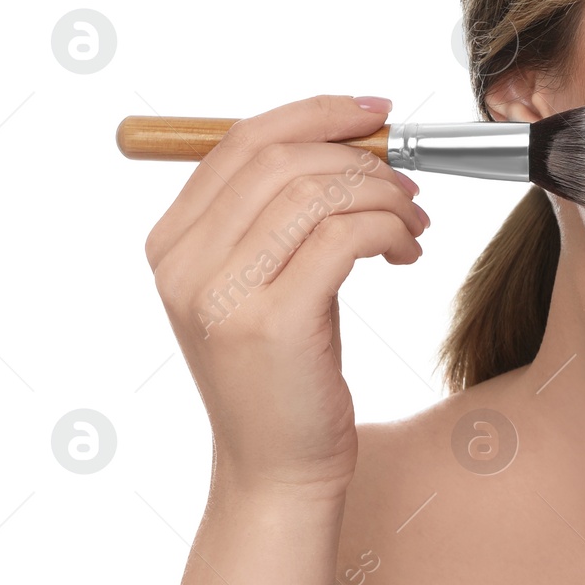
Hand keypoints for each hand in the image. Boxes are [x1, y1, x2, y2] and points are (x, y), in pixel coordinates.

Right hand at [142, 94, 428, 499]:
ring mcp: (221, 294)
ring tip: (413, 223)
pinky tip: (406, 253)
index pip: (242, 140)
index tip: (375, 114)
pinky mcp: (272, 323)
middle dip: (360, 158)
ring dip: (384, 196)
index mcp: (171, 243)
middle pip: (281, 158)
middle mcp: (183, 264)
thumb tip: (348, 140)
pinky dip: (389, 230)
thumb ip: (279, 216)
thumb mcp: (264, 283)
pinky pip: (345, 237)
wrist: (278, 471)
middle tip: (408, 185)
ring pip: (318, 193)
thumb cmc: (285, 374)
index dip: (316, 113)